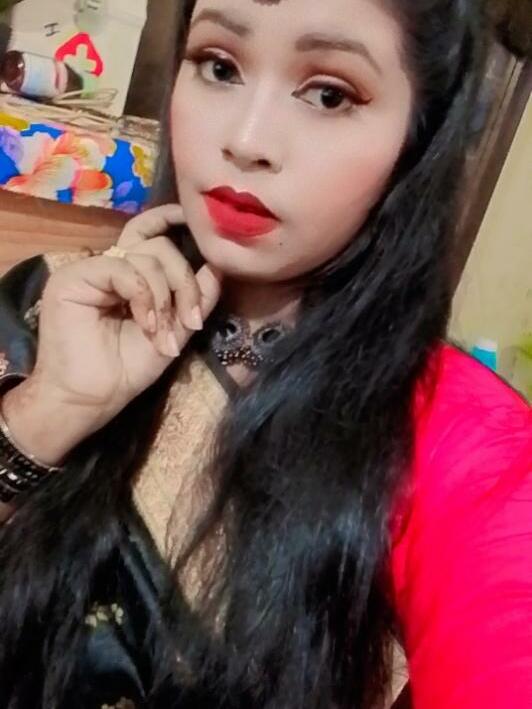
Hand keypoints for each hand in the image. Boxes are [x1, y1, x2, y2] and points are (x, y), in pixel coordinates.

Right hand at [13, 204, 222, 451]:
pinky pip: (123, 268)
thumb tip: (219, 266)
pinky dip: (144, 296)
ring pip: (146, 256)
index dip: (169, 219)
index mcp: (131, 275)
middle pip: (159, 246)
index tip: (193, 219)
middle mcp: (111, 266)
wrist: (92, 398)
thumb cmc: (128, 369)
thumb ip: (196, 298)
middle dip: (184, 283)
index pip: (149, 232)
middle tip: (191, 321)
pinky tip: (146, 324)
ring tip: (162, 334)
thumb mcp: (175, 330)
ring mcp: (91, 269)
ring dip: (165, 298)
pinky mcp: (75, 277)